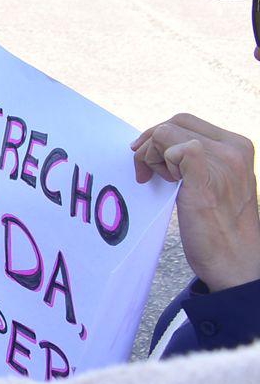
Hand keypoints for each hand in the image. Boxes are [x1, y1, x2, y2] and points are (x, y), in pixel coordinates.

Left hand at [133, 113, 259, 290]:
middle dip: (150, 144)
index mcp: (237, 145)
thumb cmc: (219, 227)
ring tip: (161, 181)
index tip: (152, 162)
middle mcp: (234, 148)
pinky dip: (156, 162)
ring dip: (151, 156)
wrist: (237, 262)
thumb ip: (196, 161)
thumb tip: (156, 145)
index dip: (159, 137)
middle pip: (173, 122)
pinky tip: (164, 184)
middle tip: (145, 172)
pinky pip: (170, 147)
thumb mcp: (215, 183)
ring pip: (164, 132)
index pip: (185, 121)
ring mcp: (223, 160)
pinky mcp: (206, 175)